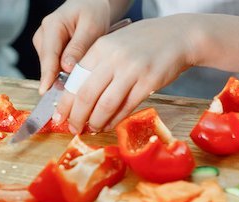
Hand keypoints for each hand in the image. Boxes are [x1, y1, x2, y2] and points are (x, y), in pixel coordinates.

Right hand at [32, 0, 112, 93]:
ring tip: (82, 70)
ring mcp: (43, 44)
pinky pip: (55, 67)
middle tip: (80, 85)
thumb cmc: (92, 13)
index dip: (47, 74)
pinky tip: (77, 69)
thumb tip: (66, 68)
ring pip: (51, 68)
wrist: (90, 6)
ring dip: (64, 74)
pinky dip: (65, 71)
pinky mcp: (48, 51)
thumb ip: (78, 47)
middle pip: (48, 64)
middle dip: (61, 77)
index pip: (49, 55)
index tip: (45, 89)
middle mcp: (43, 35)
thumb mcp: (91, 27)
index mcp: (52, 26)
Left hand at [54, 15, 199, 132]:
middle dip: (75, 116)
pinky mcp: (148, 83)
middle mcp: (114, 58)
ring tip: (90, 129)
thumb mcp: (116, 43)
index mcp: (101, 47)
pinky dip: (114, 120)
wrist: (179, 36)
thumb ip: (98, 62)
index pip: (74, 78)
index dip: (65, 101)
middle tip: (72, 127)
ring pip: (104, 104)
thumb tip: (77, 90)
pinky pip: (126, 107)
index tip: (59, 114)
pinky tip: (108, 125)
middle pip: (86, 94)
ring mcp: (132, 71)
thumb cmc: (145, 41)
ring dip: (94, 122)